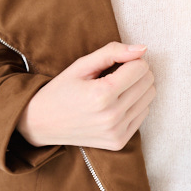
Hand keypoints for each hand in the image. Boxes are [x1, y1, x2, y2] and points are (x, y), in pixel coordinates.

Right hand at [17, 42, 155, 150]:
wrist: (41, 124)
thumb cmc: (61, 90)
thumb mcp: (81, 65)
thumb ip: (112, 52)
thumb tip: (142, 48)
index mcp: (102, 94)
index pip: (140, 68)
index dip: (131, 60)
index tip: (117, 62)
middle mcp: (112, 116)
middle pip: (148, 83)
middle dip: (136, 73)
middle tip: (116, 74)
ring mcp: (116, 132)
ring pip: (149, 99)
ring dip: (137, 89)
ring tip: (115, 89)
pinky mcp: (118, 142)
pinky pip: (142, 115)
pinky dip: (134, 105)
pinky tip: (115, 104)